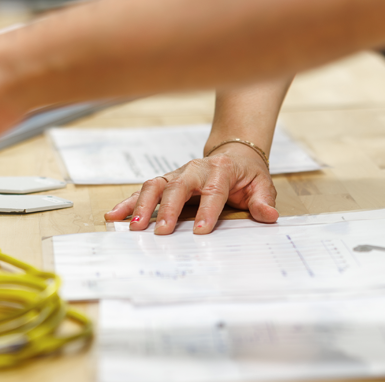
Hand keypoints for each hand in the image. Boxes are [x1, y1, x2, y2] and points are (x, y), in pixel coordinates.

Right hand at [104, 143, 279, 234]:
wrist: (235, 154)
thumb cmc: (247, 174)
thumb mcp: (262, 186)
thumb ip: (263, 202)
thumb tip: (269, 216)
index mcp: (221, 170)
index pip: (214, 191)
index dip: (207, 210)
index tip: (201, 231)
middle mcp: (195, 169)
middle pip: (178, 186)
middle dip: (168, 209)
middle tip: (160, 231)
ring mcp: (178, 175)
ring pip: (155, 185)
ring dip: (142, 205)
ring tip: (134, 227)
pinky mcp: (166, 182)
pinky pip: (144, 190)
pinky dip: (128, 202)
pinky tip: (115, 216)